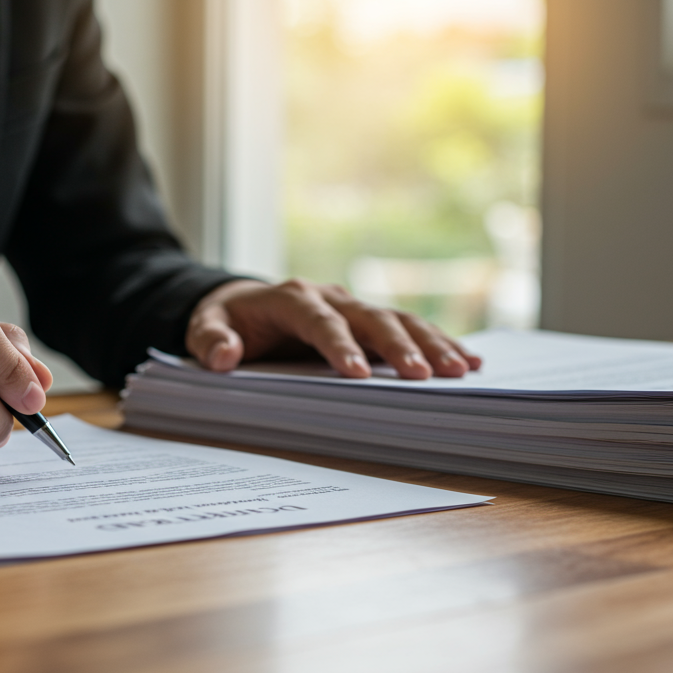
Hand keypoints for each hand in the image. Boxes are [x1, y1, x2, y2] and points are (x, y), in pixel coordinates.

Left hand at [186, 279, 481, 378]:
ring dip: (430, 343)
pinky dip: (437, 342)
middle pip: (370, 317)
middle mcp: (330, 297)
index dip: (338, 345)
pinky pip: (407, 329)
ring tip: (460, 369)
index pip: (319, 320)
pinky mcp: (367, 322)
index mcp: (291, 298)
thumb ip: (210, 341)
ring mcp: (353, 308)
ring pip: (398, 319)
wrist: (241, 305)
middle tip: (426, 375)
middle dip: (399, 346)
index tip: (356, 374)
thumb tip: (224, 356)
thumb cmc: (226, 320)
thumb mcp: (204, 328)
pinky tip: (468, 360)